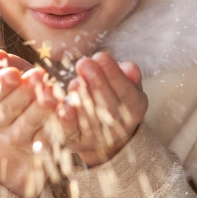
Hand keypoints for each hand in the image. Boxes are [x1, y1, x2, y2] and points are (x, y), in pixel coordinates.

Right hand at [0, 50, 59, 197]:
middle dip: (23, 92)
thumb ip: (3, 63)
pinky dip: (57, 124)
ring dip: (39, 108)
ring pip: (26, 124)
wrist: (31, 118)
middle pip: (7, 110)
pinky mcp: (37, 146)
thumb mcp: (13, 70)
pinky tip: (65, 109)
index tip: (14, 74)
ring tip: (52, 91)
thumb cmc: (21, 86)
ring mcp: (17, 137)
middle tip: (39, 75)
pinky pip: (47, 137)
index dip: (0, 84)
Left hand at [57, 51, 147, 166]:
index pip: (126, 92)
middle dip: (96, 83)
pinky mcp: (75, 141)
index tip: (101, 56)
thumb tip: (129, 67)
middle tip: (85, 63)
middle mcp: (118, 126)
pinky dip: (66, 119)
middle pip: (108, 107)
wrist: (106, 136)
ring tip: (74, 82)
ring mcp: (96, 137)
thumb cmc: (115, 100)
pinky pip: (70, 131)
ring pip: (89, 120)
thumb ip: (128, 76)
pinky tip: (62, 105)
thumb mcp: (127, 87)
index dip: (114, 75)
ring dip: (81, 100)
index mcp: (134, 109)